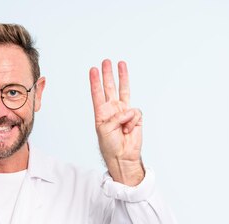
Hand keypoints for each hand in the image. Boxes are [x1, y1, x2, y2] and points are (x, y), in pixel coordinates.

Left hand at [90, 59, 143, 185]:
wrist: (122, 156)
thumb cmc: (110, 145)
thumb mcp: (105, 130)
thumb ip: (115, 117)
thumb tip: (128, 110)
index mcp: (101, 113)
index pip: (97, 94)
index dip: (95, 82)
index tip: (93, 70)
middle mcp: (112, 110)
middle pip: (110, 88)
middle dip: (108, 74)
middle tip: (106, 62)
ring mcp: (124, 112)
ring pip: (124, 90)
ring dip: (122, 77)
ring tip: (120, 64)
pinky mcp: (136, 117)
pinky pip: (135, 113)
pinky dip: (132, 121)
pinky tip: (129, 130)